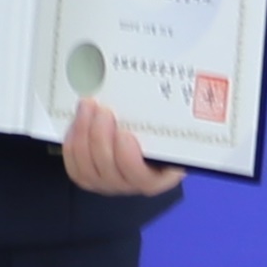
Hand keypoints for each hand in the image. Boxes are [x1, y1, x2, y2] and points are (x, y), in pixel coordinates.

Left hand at [63, 96, 184, 199]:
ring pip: (88, 169)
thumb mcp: (177, 123)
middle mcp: (134, 185)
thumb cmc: (167, 129)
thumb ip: (177, 114)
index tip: (125, 134)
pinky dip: (72, 143)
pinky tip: (76, 123)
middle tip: (102, 110)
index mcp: (163, 176)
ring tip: (87, 108)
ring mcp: (110, 183)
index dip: (128, 159)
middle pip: (110, 172)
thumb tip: (193, 82)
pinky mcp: (89, 177)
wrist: (152, 134)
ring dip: (83, 136)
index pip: (143, 180)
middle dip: (100, 138)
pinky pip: (74, 167)